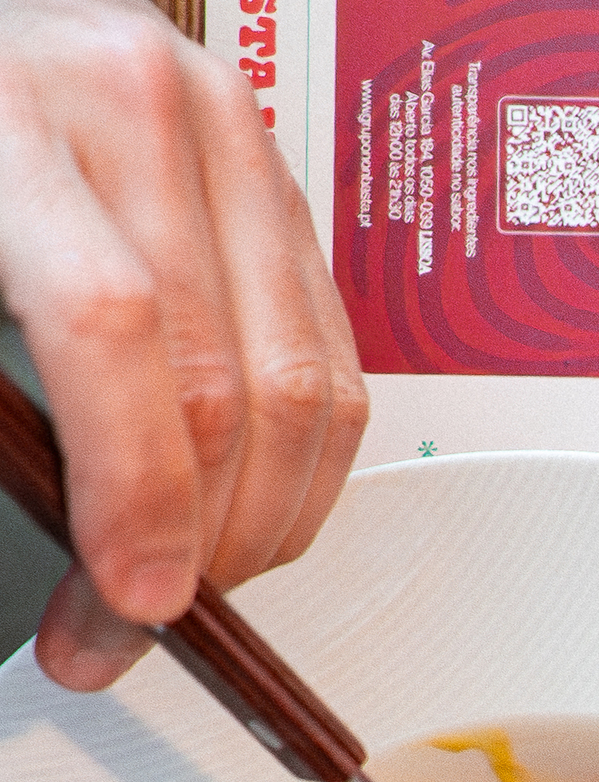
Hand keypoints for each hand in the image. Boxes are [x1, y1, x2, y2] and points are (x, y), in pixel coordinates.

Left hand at [0, 0, 365, 688]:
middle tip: (133, 621)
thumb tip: (79, 547)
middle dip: (199, 541)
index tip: (129, 595)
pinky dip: (294, 463)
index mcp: (15, 112)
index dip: (138, 489)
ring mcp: (232, 136)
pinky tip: (233, 503)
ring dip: (262, 522)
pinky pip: (331, 361)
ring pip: (306, 389)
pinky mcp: (281, 180)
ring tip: (192, 576)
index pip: (116, 329)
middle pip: (230, 380)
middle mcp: (144, 108)